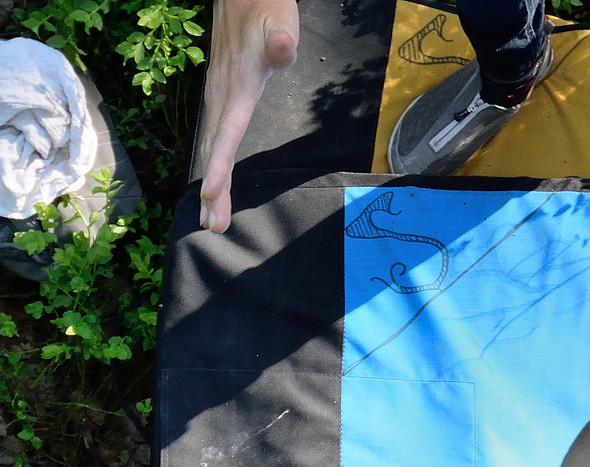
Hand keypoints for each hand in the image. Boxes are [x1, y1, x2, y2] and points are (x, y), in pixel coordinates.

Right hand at [198, 0, 299, 232]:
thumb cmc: (266, 8)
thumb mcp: (279, 21)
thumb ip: (281, 39)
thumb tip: (284, 46)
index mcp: (238, 87)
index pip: (228, 131)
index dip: (220, 164)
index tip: (212, 193)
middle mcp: (222, 96)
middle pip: (217, 150)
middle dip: (215, 190)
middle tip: (214, 227)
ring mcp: (219, 98)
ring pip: (215, 149)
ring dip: (214, 186)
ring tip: (211, 222)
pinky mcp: (221, 99)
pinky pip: (217, 141)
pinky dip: (216, 168)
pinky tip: (216, 189)